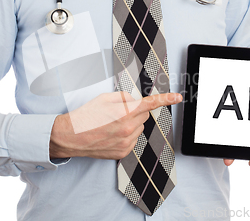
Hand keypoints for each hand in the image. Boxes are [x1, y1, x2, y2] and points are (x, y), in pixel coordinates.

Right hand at [49, 92, 182, 159]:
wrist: (71, 137)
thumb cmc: (85, 116)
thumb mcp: (103, 98)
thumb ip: (123, 97)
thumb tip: (133, 100)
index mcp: (124, 113)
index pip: (150, 104)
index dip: (166, 99)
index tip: (177, 97)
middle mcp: (128, 129)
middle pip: (143, 115)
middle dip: (135, 111)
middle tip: (118, 112)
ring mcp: (127, 142)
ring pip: (139, 128)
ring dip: (131, 124)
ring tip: (111, 125)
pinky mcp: (123, 152)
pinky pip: (133, 139)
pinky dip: (126, 135)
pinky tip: (111, 134)